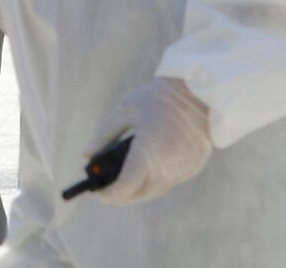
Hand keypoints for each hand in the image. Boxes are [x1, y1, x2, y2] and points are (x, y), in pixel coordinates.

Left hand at [91, 78, 212, 205]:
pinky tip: (148, 169)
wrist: (198, 91)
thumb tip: (86, 155)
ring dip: (139, 189)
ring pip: (155, 190)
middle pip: (139, 194)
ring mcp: (182, 169)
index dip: (109, 193)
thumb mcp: (125, 111)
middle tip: (108, 188)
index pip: (125, 186)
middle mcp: (166, 167)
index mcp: (147, 152)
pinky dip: (156, 179)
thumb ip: (104, 136)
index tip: (99, 192)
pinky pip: (170, 181)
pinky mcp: (193, 168)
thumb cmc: (157, 98)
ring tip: (125, 178)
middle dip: (121, 195)